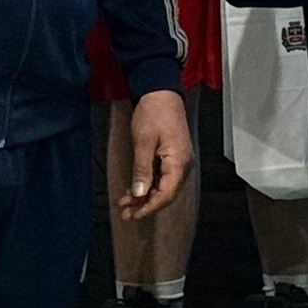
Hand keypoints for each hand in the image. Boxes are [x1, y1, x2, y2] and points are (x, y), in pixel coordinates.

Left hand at [119, 89, 195, 222]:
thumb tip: (139, 194)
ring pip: (162, 187)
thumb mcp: (144, 142)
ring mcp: (178, 161)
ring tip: (125, 204)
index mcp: (178, 162)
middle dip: (145, 205)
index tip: (134, 215)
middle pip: (166, 194)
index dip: (150, 207)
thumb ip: (142, 170)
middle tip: (125, 213)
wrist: (161, 93)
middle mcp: (182, 165)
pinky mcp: (171, 157)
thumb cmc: (153, 114)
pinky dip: (147, 185)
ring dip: (144, 196)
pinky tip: (134, 190)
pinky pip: (161, 178)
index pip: (167, 194)